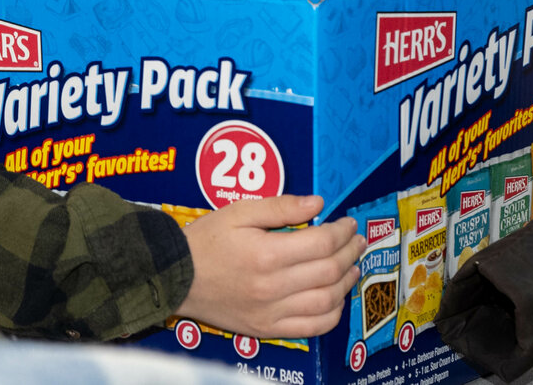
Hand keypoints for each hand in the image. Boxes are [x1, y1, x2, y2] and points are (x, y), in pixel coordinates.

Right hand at [177, 195, 362, 339]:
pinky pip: (312, 326)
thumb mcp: (237, 212)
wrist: (175, 276)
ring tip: (351, 267)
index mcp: (266, 253)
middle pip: (329, 271)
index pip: (321, 243)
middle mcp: (273, 286)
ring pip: (327, 301)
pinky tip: (335, 297)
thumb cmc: (205, 240)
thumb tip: (317, 204)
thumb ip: (279, 207)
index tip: (347, 222)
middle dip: (350, 253)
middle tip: (356, 240)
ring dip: (347, 282)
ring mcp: (271, 311)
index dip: (342, 231)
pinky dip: (332, 313)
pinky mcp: (267, 328)